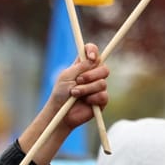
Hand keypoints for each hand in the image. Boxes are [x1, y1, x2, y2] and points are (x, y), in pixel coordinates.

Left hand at [18, 45, 111, 164]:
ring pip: (102, 83)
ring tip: (75, 94)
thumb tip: (94, 59)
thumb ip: (80, 67)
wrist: (61, 113)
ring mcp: (98, 88)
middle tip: (78, 80)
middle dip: (91, 74)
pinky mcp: (101, 100)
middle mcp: (93, 75)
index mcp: (83, 66)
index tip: (90, 57)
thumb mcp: (67, 76)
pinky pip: (103, 95)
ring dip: (87, 88)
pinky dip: (92, 98)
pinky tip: (85, 102)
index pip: (92, 52)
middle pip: (103, 67)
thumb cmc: (61, 94)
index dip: (93, 51)